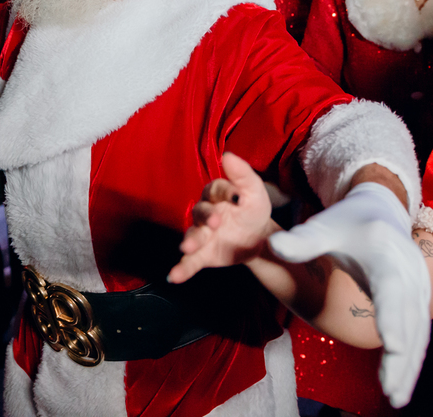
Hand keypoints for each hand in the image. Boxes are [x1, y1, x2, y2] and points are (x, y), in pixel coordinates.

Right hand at [167, 153, 275, 283]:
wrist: (258, 240)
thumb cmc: (253, 210)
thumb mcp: (255, 191)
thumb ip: (243, 174)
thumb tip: (227, 155)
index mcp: (217, 194)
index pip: (216, 189)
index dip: (224, 191)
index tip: (236, 196)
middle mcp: (205, 213)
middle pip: (200, 212)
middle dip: (206, 217)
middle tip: (215, 223)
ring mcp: (202, 234)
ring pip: (192, 236)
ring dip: (190, 241)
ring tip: (187, 248)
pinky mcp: (202, 255)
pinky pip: (189, 262)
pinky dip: (181, 269)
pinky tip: (174, 276)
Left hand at [268, 183, 430, 408]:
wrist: (382, 211)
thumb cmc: (349, 221)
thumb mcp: (326, 226)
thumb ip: (303, 240)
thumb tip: (273, 246)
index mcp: (386, 255)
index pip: (390, 289)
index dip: (392, 317)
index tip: (392, 345)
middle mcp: (409, 273)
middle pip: (408, 320)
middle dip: (402, 358)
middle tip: (391, 392)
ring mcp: (419, 288)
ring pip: (419, 332)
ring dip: (409, 366)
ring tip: (396, 397)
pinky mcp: (420, 300)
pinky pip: (419, 332)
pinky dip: (412, 358)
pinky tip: (399, 383)